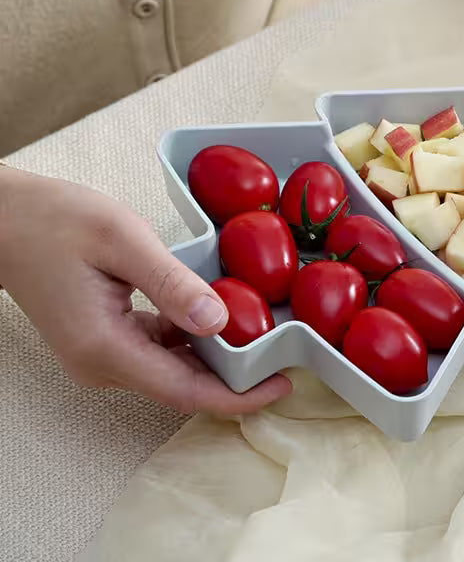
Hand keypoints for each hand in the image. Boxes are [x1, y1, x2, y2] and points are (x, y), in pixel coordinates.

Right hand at [0, 166, 290, 412]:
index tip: (280, 387)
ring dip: (215, 360)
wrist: (6, 220)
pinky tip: (218, 318)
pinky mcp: (104, 340)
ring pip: (172, 371)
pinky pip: (157, 350)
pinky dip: (191, 341)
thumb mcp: (122, 241)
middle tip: (282, 361)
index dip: (237, 397)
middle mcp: (101, 364)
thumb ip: (171, 284)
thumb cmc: (55, 221)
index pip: (184, 392)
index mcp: (104, 347)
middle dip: (234, 382)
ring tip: (261, 339)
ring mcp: (101, 355)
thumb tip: (219, 323)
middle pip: (181, 388)